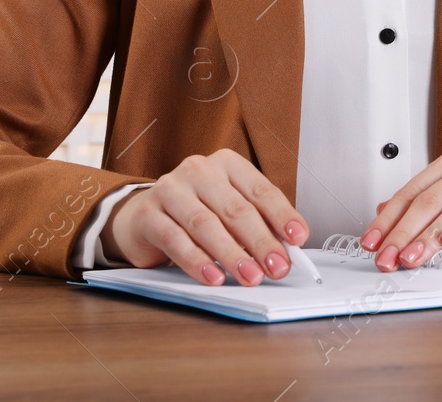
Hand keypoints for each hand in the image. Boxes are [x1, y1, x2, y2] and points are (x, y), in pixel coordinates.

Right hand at [101, 148, 308, 286]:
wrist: (143, 217)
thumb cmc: (196, 212)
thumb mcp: (228, 211)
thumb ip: (257, 224)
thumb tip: (287, 250)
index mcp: (226, 163)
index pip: (260, 190)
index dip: (281, 215)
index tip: (298, 239)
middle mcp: (198, 170)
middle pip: (235, 209)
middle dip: (261, 242)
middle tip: (277, 267)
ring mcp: (170, 189)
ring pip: (206, 224)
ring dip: (232, 254)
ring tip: (250, 277)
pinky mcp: (148, 214)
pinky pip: (175, 239)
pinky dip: (197, 261)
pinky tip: (213, 277)